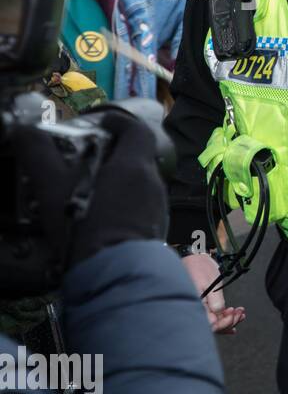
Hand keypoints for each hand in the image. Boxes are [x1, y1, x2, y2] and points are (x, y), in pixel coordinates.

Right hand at [8, 106, 166, 267]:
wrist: (114, 272)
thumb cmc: (85, 222)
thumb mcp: (52, 186)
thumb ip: (37, 154)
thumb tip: (23, 129)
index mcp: (135, 165)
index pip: (137, 130)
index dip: (119, 121)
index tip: (100, 122)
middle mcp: (154, 183)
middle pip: (137, 157)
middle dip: (113, 153)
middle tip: (85, 157)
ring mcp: (158, 207)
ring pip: (139, 183)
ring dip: (117, 179)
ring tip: (87, 187)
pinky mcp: (156, 229)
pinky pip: (140, 206)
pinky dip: (123, 202)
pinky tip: (100, 214)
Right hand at [180, 252, 245, 333]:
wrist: (196, 258)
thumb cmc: (199, 267)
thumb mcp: (211, 283)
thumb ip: (215, 301)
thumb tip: (218, 315)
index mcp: (195, 305)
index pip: (209, 324)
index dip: (223, 323)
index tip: (232, 314)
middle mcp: (196, 309)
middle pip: (213, 326)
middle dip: (229, 321)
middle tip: (239, 313)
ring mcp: (201, 307)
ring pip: (216, 322)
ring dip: (230, 320)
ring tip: (240, 313)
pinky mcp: (205, 305)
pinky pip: (215, 315)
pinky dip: (226, 317)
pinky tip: (235, 316)